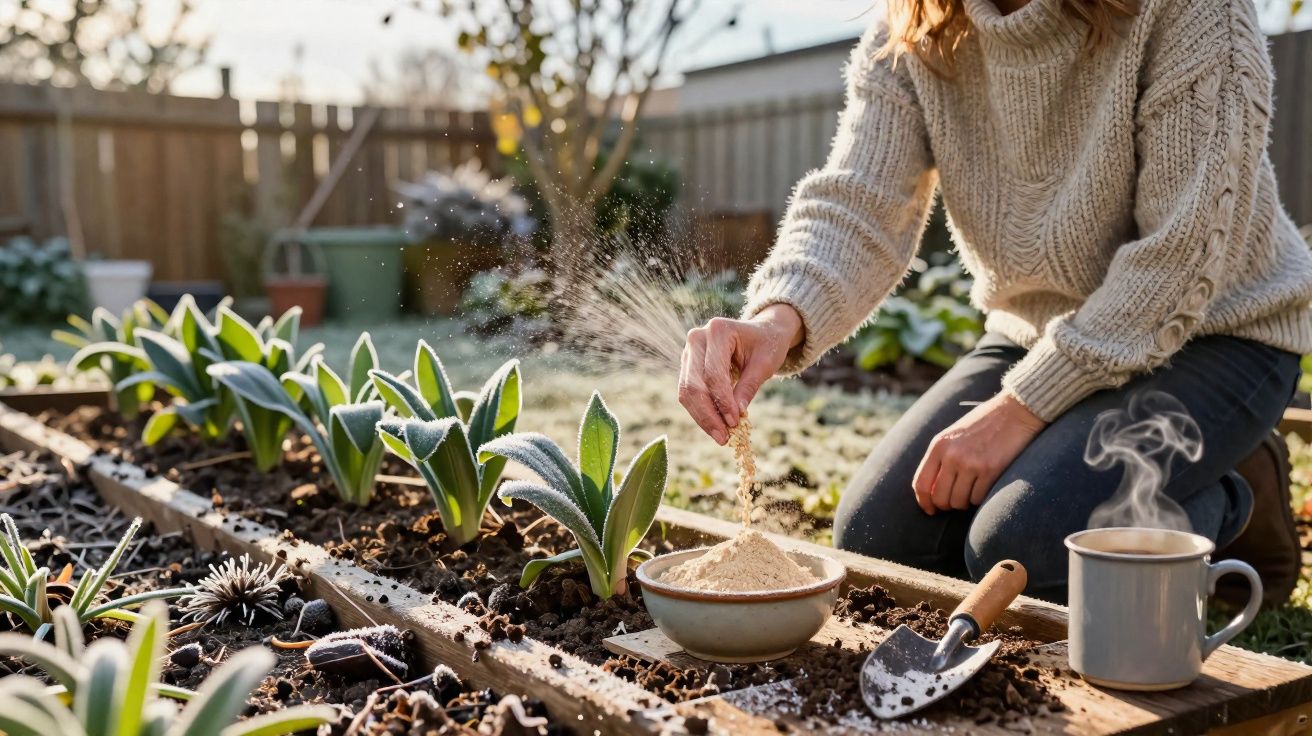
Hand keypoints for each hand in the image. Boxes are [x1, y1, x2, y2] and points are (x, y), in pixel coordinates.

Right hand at [679, 304, 803, 444]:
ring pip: (686, 391)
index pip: (713, 374)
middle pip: (694, 384)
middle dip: (708, 415)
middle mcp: (697, 338)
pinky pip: (689, 392)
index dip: (723, 401)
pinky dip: (701, 411)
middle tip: (723, 438)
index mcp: (718, 330)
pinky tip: (715, 426)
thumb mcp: (765, 364)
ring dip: (702, 417)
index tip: (736, 422)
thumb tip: (735, 417)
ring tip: (720, 437)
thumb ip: (748, 387)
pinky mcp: (688, 364)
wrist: (762, 332)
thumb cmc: (767, 345)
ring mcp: (689, 351)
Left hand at [913, 392, 1047, 514]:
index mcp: (939, 445)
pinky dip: (979, 498)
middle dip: (946, 506)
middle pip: (940, 497)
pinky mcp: (991, 470)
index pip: (921, 483)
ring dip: (964, 503)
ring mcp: (971, 463)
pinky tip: (984, 486)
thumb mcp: (953, 436)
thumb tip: (930, 492)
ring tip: (970, 492)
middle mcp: (952, 455)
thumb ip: (940, 459)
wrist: (1014, 411)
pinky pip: (978, 498)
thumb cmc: (983, 425)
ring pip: (959, 501)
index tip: (929, 510)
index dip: (923, 502)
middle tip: (954, 503)